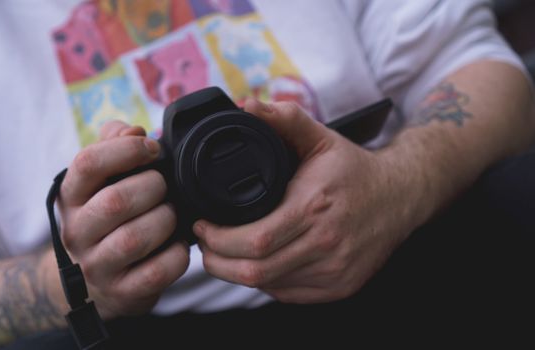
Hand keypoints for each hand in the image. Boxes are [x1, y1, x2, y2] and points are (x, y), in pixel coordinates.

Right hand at [57, 121, 188, 318]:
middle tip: (165, 188)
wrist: (91, 282)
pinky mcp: (122, 292)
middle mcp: (77, 232)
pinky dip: (175, 256)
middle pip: (115, 202)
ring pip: (134, 239)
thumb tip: (134, 130)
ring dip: (164, 220)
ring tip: (171, 214)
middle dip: (152, 187)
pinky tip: (177, 245)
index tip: (152, 148)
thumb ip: (112, 146)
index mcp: (71, 197)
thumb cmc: (104, 219)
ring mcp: (97, 266)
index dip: (126, 150)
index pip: (88, 163)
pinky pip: (155, 273)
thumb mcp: (99, 181)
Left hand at [194, 99, 424, 302]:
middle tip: (206, 243)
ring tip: (224, 253)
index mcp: (315, 206)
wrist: (401, 197)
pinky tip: (257, 262)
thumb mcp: (320, 137)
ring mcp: (334, 271)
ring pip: (268, 286)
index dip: (218, 239)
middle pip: (255, 270)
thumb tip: (246, 106)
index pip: (255, 240)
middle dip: (218, 260)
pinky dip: (264, 281)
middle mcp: (326, 244)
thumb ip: (284, 118)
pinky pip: (287, 293)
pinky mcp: (339, 287)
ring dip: (236, 273)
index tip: (202, 225)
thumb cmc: (355, 170)